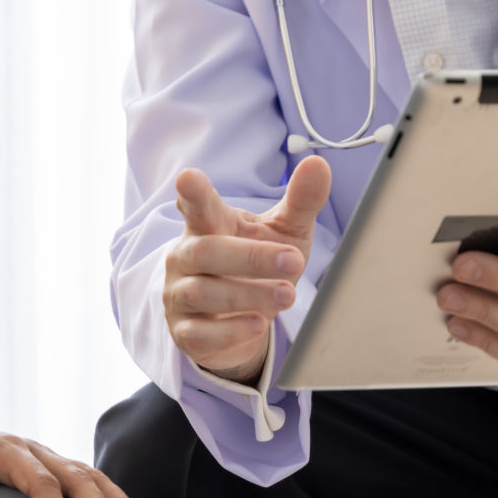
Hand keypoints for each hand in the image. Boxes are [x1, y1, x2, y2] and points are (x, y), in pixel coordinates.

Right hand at [162, 158, 332, 380]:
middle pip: (205, 252)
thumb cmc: (260, 265)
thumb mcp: (284, 232)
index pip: (196, 206)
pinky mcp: (185, 332)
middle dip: (250, 257)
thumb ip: (300, 200)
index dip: (192, 194)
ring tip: (287, 295)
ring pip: (202, 293)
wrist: (242, 318)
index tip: (188, 178)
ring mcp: (180, 295)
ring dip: (248, 294)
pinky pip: (200, 333)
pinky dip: (231, 330)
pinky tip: (259, 323)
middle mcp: (185, 257)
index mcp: (208, 225)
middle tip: (293, 260)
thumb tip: (318, 164)